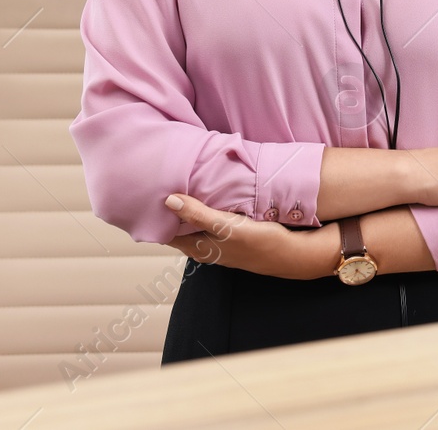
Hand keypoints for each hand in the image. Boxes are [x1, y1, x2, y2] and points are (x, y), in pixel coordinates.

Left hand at [162, 193, 329, 279]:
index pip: (166, 232)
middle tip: (160, 184)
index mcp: (197, 247)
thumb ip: (197, 214)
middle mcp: (204, 247)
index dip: (157, 216)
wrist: (290, 254)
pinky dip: (204, 210)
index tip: (147, 196)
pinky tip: (208, 196)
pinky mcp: (231, 235)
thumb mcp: (226, 226)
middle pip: (179, 228)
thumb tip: (168, 200)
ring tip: (180, 185)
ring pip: (194, 224)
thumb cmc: (257, 242)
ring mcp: (218, 242)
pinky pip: (210, 221)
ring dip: (188, 209)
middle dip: (170, 210)